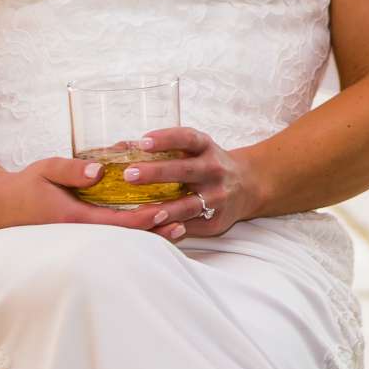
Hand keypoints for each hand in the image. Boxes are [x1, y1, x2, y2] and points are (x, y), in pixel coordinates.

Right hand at [0, 158, 179, 234]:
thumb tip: (99, 170)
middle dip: (154, 231)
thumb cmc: (23, 185)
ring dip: (148, 235)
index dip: (143, 219)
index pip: (117, 223)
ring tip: (176, 228)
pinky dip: (132, 232)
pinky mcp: (78, 236)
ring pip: (121, 240)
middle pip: (125, 237)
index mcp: (74, 218)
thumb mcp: (46, 169)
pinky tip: (150, 226)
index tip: (166, 211)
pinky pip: (110, 237)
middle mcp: (80, 234)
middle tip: (183, 223)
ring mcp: (79, 238)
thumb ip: (72, 169)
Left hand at [115, 126, 261, 241]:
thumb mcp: (195, 149)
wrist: (248, 186)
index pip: (188, 139)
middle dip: (156, 173)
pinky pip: (188, 227)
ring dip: (163, 209)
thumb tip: (120, 148)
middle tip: (128, 175)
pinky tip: (151, 230)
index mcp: (207, 148)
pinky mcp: (214, 221)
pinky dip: (168, 229)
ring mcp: (216, 197)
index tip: (143, 141)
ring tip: (139, 212)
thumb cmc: (208, 165)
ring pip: (187, 205)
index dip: (166, 139)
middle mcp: (214, 170)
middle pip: (184, 171)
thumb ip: (165, 149)